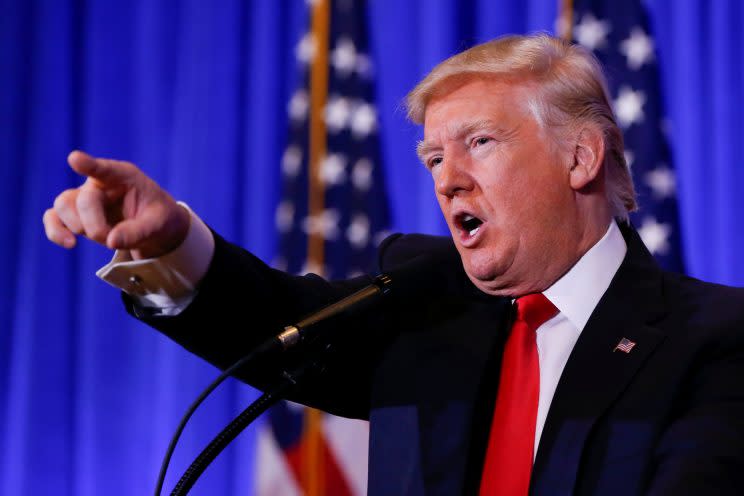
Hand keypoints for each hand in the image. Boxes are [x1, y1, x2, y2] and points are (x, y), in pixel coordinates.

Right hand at [43, 150, 190, 259]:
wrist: (154, 228)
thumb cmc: (158, 218)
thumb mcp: (158, 225)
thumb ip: (138, 231)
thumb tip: (111, 242)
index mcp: (124, 176)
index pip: (104, 169)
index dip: (89, 165)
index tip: (75, 159)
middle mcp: (100, 183)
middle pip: (82, 199)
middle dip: (94, 225)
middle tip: (112, 240)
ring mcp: (85, 197)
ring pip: (63, 205)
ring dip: (78, 227)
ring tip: (103, 239)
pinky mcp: (75, 214)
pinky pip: (53, 217)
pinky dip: (55, 231)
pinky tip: (70, 244)